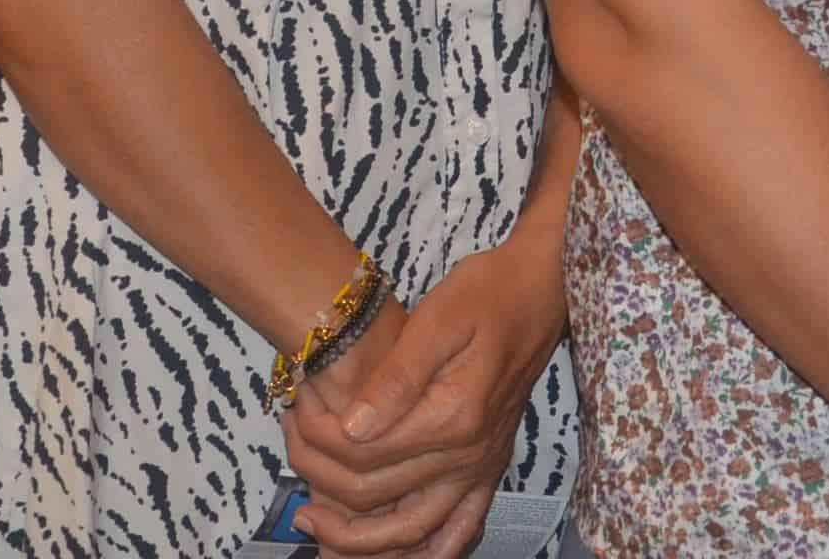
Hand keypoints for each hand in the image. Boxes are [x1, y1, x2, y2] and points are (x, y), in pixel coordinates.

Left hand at [282, 239, 565, 557]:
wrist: (538, 295)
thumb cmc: (484, 295)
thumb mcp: (435, 320)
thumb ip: (394, 378)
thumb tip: (352, 427)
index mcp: (452, 418)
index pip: (364, 453)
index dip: (318, 439)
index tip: (294, 409)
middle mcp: (470, 457)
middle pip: (377, 496)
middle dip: (320, 477)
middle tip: (289, 445)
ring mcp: (482, 470)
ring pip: (413, 533)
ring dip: (357, 539)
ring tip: (313, 519)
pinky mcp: (488, 472)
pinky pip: (459, 532)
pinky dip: (425, 552)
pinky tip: (391, 552)